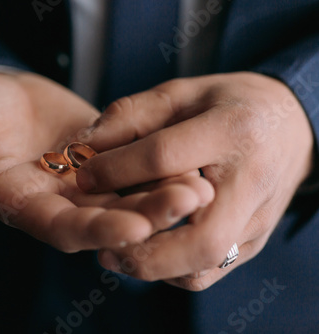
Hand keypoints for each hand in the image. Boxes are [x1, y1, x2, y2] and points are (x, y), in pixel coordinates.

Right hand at [0, 72, 211, 251]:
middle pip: (107, 220)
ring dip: (165, 195)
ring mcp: (84, 187)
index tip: (135, 228)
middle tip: (193, 200)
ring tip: (204, 184)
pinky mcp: (105, 164)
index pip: (63, 229)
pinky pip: (136, 173)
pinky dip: (163, 171)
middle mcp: (60, 205)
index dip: (97, 230)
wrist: (3, 93)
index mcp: (24, 205)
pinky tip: (196, 162)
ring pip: (128, 199)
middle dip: (149, 213)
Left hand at [77, 72, 313, 289]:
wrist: (289, 127)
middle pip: (202, 238)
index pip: (166, 158)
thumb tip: (84, 144)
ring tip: (116, 253)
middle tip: (103, 241)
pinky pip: (211, 272)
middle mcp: (252, 182)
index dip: (117, 169)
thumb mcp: (181, 93)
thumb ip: (131, 115)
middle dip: (144, 246)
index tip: (83, 176)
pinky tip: (147, 253)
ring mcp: (258, 219)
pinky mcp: (254, 241)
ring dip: (155, 266)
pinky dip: (172, 271)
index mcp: (233, 131)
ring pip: (205, 264)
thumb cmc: (228, 105)